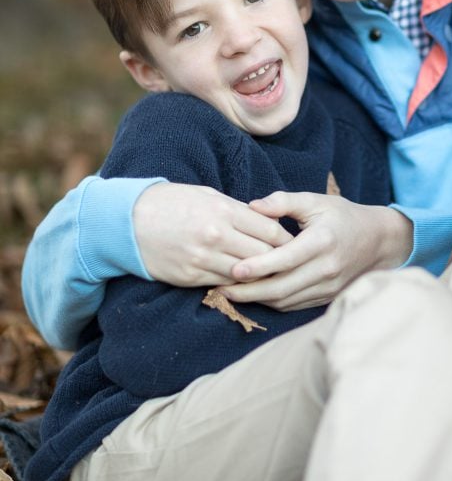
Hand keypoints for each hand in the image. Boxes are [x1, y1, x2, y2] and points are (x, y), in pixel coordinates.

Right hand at [133, 182, 292, 286]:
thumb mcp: (209, 195)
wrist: (129, 220)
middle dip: (279, 261)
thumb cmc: (174, 202)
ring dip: (259, 276)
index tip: (294, 245)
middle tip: (290, 264)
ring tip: (271, 276)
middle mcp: (217, 236)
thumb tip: (270, 223)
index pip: (271, 231)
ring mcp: (203, 259)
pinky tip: (244, 281)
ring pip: (246, 275)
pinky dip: (237, 283)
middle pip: (264, 256)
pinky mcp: (190, 277)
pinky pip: (224, 284)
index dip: (287, 240)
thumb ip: (240, 210)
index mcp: (225, 211)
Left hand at [224, 192, 413, 309]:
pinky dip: (272, 302)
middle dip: (249, 291)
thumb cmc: (342, 216)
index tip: (233, 269)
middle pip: (282, 287)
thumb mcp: (315, 201)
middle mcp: (326, 268)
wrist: (377, 241)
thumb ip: (283, 201)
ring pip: (286, 300)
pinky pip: (294, 305)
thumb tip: (252, 206)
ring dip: (257, 300)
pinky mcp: (327, 297)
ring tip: (230, 293)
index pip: (286, 259)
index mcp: (322, 241)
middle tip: (220, 288)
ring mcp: (328, 287)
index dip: (259, 267)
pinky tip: (254, 295)